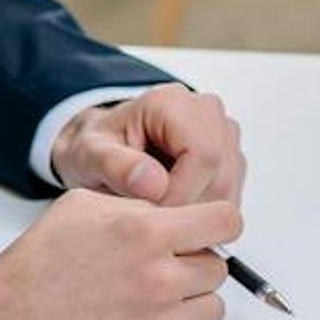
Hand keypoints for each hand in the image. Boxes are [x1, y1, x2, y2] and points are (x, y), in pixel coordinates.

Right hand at [0, 188, 239, 319]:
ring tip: (155, 297)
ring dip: (191, 301)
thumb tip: (176, 213)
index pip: (226, 222)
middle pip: (218, 268)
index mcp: (146, 234)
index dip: (217, 224)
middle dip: (196, 262)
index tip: (206, 230)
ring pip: (212, 309)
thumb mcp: (83, 206)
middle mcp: (160, 280)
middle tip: (164, 266)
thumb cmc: (36, 265)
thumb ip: (138, 204)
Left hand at [51, 84, 246, 207]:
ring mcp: (223, 133)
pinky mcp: (230, 155)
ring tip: (157, 210)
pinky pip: (230, 194)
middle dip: (188, 207)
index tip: (150, 214)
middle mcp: (206, 111)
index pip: (204, 155)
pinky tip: (172, 208)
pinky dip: (203, 212)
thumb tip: (154, 183)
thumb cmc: (99, 148)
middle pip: (221, 174)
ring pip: (229, 188)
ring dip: (196, 212)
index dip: (182, 194)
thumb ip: (116, 166)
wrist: (106, 146)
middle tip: (151, 216)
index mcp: (172, 103)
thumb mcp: (90, 156)